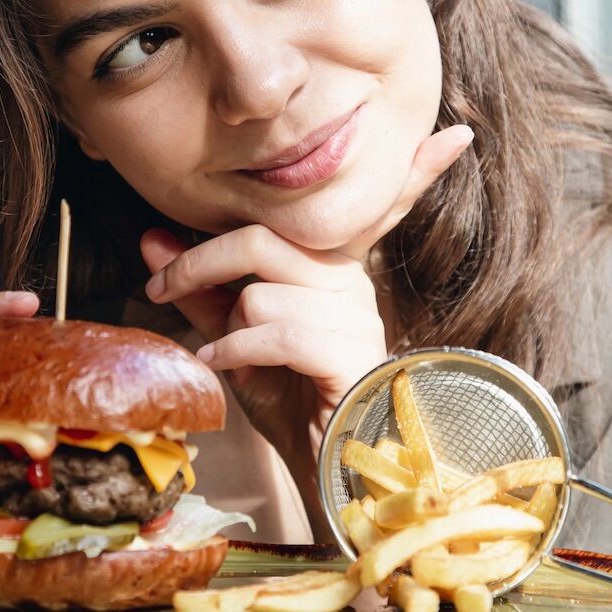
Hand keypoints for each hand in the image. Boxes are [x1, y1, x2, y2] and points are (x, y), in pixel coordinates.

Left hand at [139, 125, 472, 485]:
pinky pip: (273, 331)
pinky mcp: (347, 353)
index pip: (368, 211)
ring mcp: (355, 317)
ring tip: (233, 360)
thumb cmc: (288, 403)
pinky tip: (228, 370)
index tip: (459, 135)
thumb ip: (201, 290)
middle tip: (160, 285)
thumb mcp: (236, 341)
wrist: (323, 476)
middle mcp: (352, 283)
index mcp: (337, 271)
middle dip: (201, 260)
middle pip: (265, 238)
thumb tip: (152, 238)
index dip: (420, 171)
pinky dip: (235, 352)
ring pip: (261, 292)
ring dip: (229, 330)